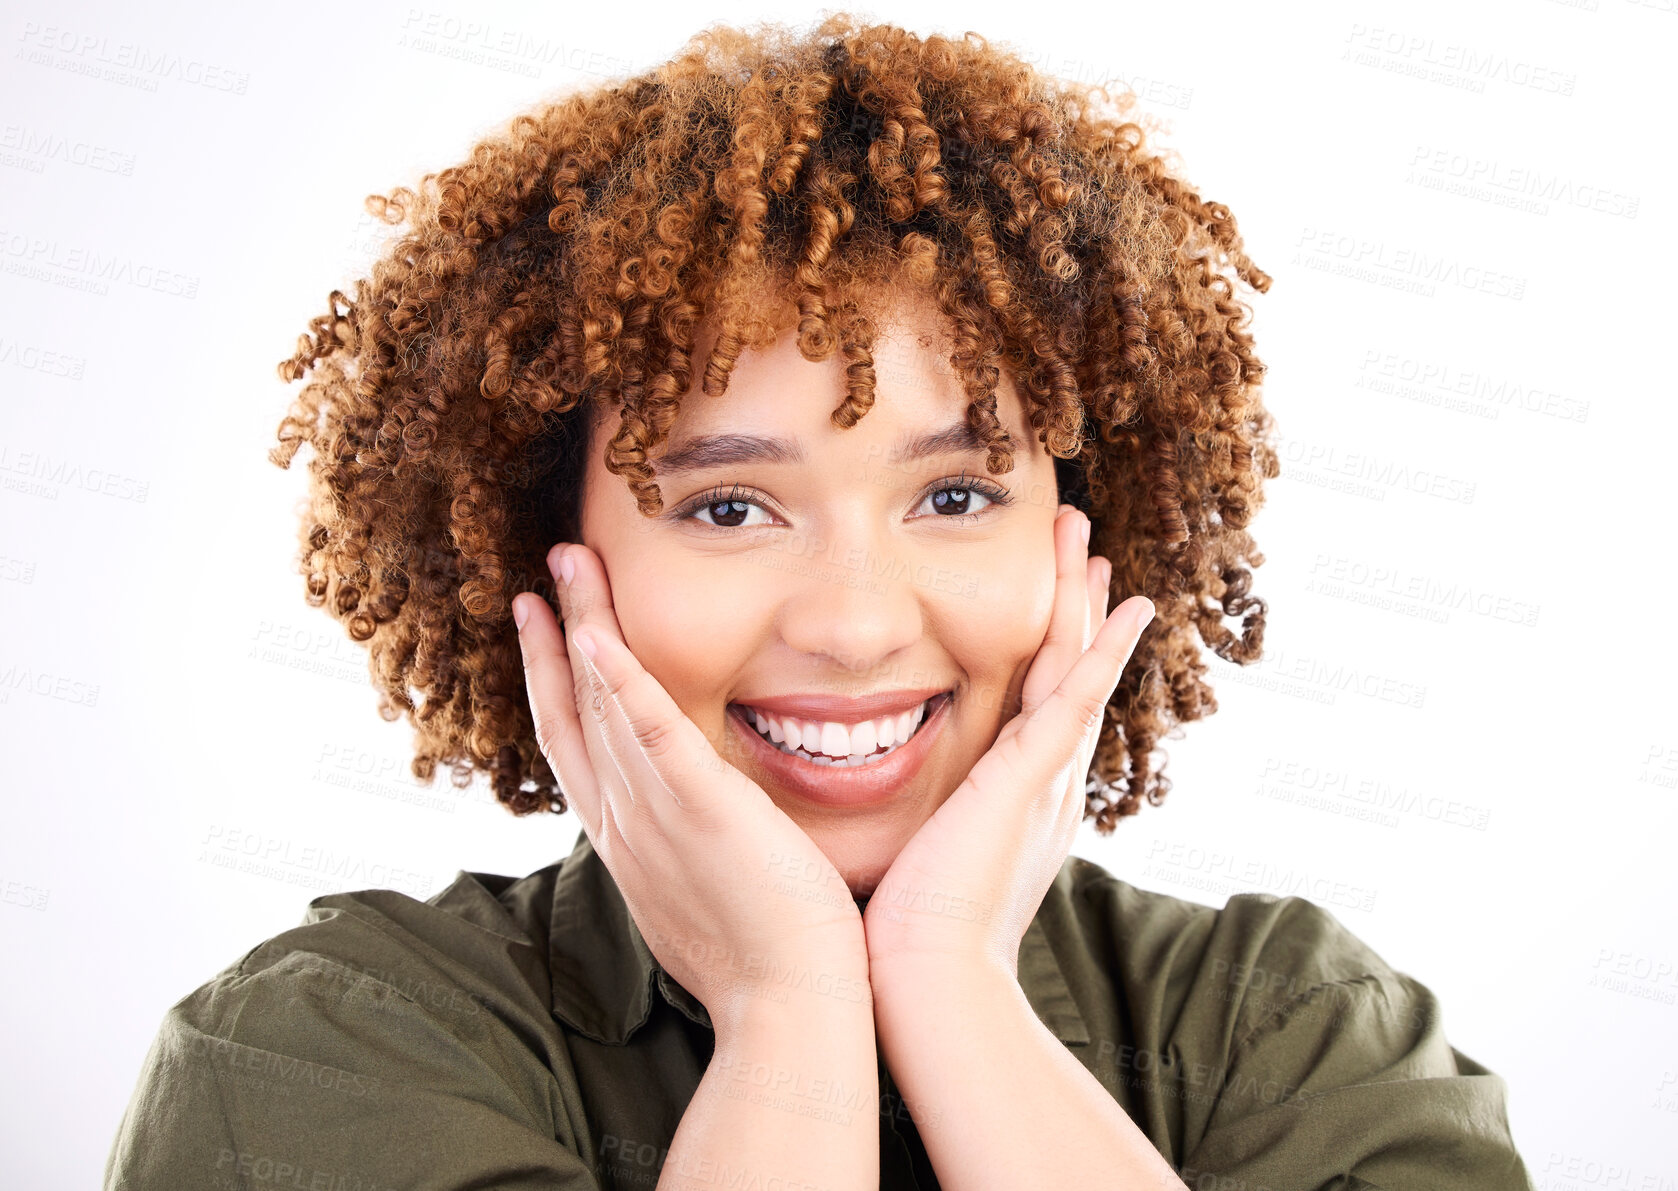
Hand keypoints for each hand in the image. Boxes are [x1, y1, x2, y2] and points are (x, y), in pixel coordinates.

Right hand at [513, 543, 870, 1033]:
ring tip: (569, 562)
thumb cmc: (761, 955)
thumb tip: (690, 823)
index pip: (576, 742)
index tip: (544, 623)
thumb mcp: (700, 891)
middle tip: (541, 570)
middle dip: (552, 635)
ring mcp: (655, 815)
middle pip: (571, 710)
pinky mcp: (702, 810)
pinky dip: (620, 681)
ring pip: (601, 704)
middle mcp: (623, 821)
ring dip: (581, 626)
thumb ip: (686, 843)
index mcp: (626, 839)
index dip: (553, 678)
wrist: (787, 1005)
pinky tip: (600, 632)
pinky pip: (651, 734)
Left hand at [861, 504, 1153, 978]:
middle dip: (1074, 614)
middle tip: (1085, 555)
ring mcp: (1044, 781)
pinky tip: (1126, 603)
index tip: (1051, 603)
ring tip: (1089, 544)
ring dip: (1082, 605)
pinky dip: (1104, 648)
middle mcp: (1042, 786)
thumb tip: (861, 805)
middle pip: (1066, 677)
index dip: (1048, 653)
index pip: (1035, 708)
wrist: (929, 983)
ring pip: (1072, 669)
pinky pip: (1078, 696)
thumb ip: (904, 825)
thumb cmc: (905, 941)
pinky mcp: (1032, 779)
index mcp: (1015, 803)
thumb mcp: (911, 861)